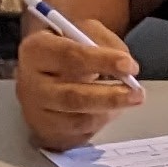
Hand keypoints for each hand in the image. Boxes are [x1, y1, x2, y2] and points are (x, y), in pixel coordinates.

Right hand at [16, 18, 144, 149]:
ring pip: (79, 120)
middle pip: (73, 96)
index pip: (71, 57)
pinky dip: (100, 123)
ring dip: (109, 111)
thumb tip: (128, 68)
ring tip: (127, 99)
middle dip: (110, 97)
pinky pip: (79, 135)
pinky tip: (108, 110)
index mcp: (35, 51)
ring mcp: (36, 114)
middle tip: (138, 94)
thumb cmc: (67, 48)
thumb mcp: (83, 31)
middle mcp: (29, 85)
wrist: (44, 70)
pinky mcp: (46, 135)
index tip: (130, 65)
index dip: (103, 61)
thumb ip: (104, 42)